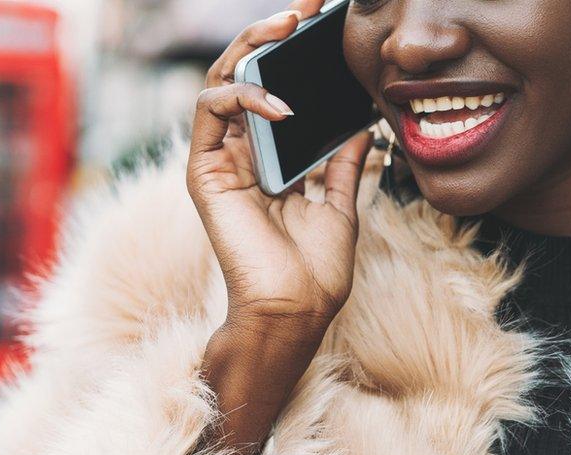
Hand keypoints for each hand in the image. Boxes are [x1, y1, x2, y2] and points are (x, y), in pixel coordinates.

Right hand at [187, 0, 372, 327]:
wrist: (295, 309)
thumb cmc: (315, 269)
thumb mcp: (342, 204)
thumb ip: (346, 163)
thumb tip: (366, 127)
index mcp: (270, 161)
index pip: (274, 90)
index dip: (292, 56)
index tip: (325, 24)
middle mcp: (241, 154)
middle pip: (244, 74)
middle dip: (269, 33)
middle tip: (305, 7)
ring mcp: (220, 160)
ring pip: (219, 80)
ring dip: (250, 45)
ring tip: (288, 25)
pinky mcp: (204, 170)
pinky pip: (210, 110)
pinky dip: (242, 93)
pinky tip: (280, 102)